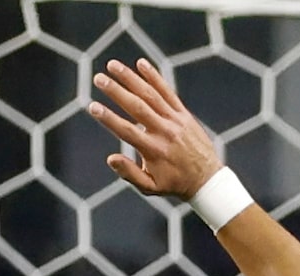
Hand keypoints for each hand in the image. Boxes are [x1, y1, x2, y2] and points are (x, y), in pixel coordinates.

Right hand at [89, 58, 223, 200]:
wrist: (207, 178)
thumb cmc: (173, 184)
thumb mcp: (149, 187)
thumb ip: (129, 174)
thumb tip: (110, 158)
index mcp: (153, 150)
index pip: (126, 130)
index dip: (108, 118)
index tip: (92, 106)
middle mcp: (164, 131)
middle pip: (137, 106)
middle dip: (116, 91)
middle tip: (98, 78)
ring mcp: (175, 119)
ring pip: (150, 94)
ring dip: (131, 78)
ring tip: (112, 65)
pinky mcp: (183, 113)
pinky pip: (167, 91)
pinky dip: (154, 77)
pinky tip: (140, 64)